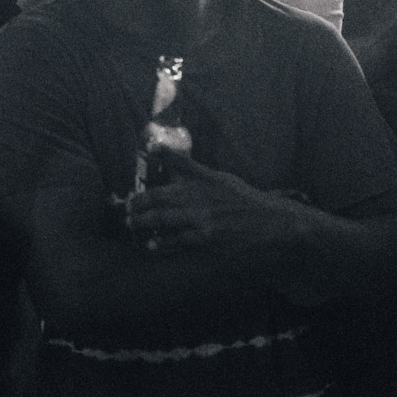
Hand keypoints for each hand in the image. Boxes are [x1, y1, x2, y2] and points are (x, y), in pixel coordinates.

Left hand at [126, 148, 302, 251]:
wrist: (271, 223)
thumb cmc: (242, 198)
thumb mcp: (217, 177)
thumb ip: (188, 167)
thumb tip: (159, 150)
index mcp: (202, 180)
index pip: (168, 175)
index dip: (147, 186)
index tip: (131, 194)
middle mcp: (200, 197)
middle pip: (161, 199)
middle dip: (139, 205)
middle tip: (126, 210)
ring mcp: (203, 219)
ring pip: (166, 220)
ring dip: (145, 223)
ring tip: (132, 224)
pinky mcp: (209, 240)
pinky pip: (180, 241)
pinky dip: (163, 244)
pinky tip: (151, 246)